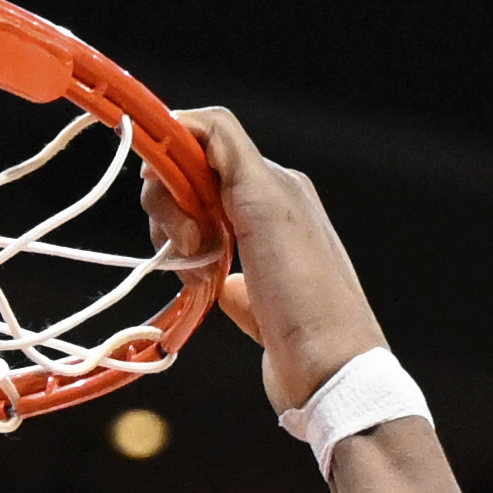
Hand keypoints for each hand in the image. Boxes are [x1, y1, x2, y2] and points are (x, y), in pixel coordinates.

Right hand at [142, 107, 387, 416]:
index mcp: (275, 183)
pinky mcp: (253, 297)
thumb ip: (228, 151)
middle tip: (189, 245)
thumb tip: (185, 120)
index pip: (205, 143)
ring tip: (200, 277)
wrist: (329, 373)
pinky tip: (206, 294)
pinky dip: (194, 279)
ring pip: (194, 228)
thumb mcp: (266, 203)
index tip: (163, 195)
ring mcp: (261, 254)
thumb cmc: (303, 290)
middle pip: (193, 186)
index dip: (173, 162)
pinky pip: (205, 272)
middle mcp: (270, 211)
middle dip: (173, 210)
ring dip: (181, 248)